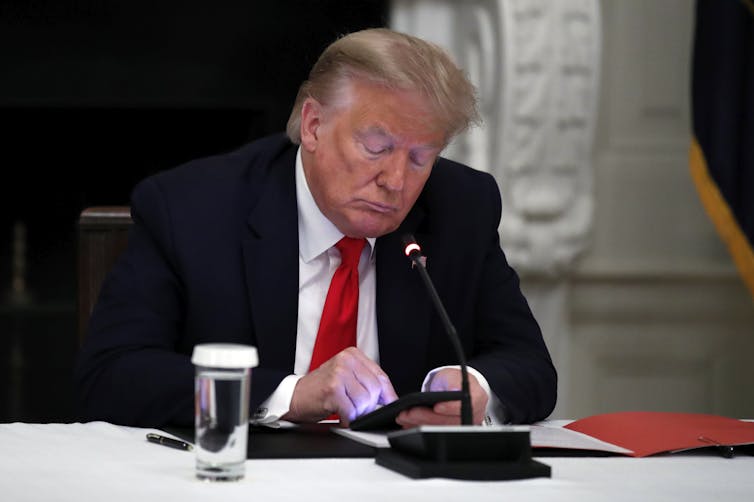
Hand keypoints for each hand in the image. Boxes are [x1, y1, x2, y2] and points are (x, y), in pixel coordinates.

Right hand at [282, 347, 397, 426]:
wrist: (295, 396)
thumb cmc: (321, 388)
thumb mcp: (346, 376)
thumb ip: (366, 381)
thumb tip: (389, 398)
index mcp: (353, 355)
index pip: (381, 376)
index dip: (388, 394)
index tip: (390, 404)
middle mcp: (346, 361)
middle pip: (375, 390)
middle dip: (369, 406)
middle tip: (357, 409)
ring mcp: (339, 374)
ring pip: (365, 401)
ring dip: (357, 413)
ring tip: (346, 410)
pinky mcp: (332, 390)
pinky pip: (351, 411)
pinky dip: (348, 419)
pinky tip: (341, 415)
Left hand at [395, 368, 487, 427]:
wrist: (455, 388)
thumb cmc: (454, 381)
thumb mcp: (452, 375)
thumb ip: (453, 382)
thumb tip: (454, 390)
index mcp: (477, 398)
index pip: (464, 406)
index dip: (450, 408)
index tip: (436, 407)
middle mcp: (472, 415)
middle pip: (449, 421)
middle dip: (426, 417)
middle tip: (409, 413)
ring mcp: (462, 425)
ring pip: (440, 429)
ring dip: (419, 424)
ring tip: (404, 417)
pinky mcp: (451, 432)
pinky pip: (435, 432)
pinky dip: (420, 427)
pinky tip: (409, 423)